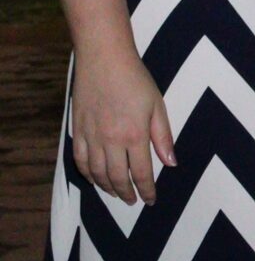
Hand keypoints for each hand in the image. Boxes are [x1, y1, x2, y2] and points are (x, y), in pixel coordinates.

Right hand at [70, 46, 174, 204]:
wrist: (104, 59)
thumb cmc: (136, 79)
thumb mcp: (157, 106)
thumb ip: (163, 137)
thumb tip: (171, 163)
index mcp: (134, 135)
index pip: (141, 173)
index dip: (146, 190)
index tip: (151, 200)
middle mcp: (110, 140)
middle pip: (117, 178)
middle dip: (127, 193)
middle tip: (133, 201)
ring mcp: (91, 136)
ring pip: (97, 173)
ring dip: (107, 187)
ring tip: (117, 193)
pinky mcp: (78, 129)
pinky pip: (80, 160)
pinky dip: (87, 174)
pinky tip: (95, 178)